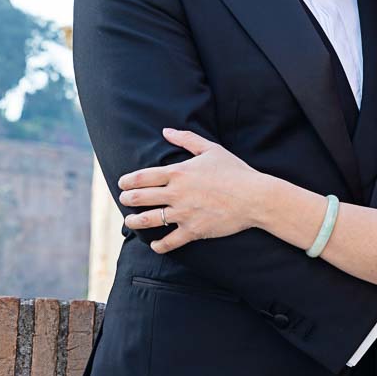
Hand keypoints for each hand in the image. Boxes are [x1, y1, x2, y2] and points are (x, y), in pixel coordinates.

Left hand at [118, 129, 266, 252]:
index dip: (128, 180)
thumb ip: (186, 138)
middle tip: (123, 199)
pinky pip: (170, 242)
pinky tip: (154, 244)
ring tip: (129, 221)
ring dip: (134, 221)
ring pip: (149, 220)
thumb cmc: (234, 171)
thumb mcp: (211, 149)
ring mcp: (184, 213)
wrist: (254, 197)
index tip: (122, 182)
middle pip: (140, 197)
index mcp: (179, 172)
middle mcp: (177, 193)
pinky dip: (159, 245)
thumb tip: (166, 130)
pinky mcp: (193, 230)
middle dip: (127, 199)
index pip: (143, 176)